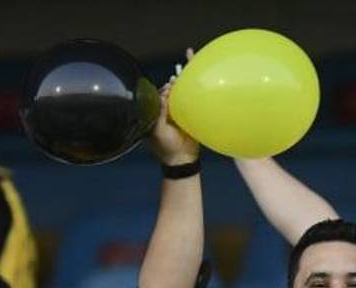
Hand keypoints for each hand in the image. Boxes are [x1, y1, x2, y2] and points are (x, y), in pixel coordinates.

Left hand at [148, 48, 200, 166]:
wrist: (183, 160)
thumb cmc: (166, 148)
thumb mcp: (158, 131)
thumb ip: (159, 114)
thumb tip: (165, 95)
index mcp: (157, 111)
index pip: (160, 94)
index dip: (166, 88)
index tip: (172, 85)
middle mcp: (168, 108)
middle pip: (172, 88)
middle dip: (177, 78)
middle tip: (182, 69)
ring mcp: (180, 110)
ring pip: (183, 90)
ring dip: (187, 76)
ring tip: (191, 58)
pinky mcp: (191, 113)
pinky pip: (194, 98)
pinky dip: (196, 86)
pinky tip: (198, 72)